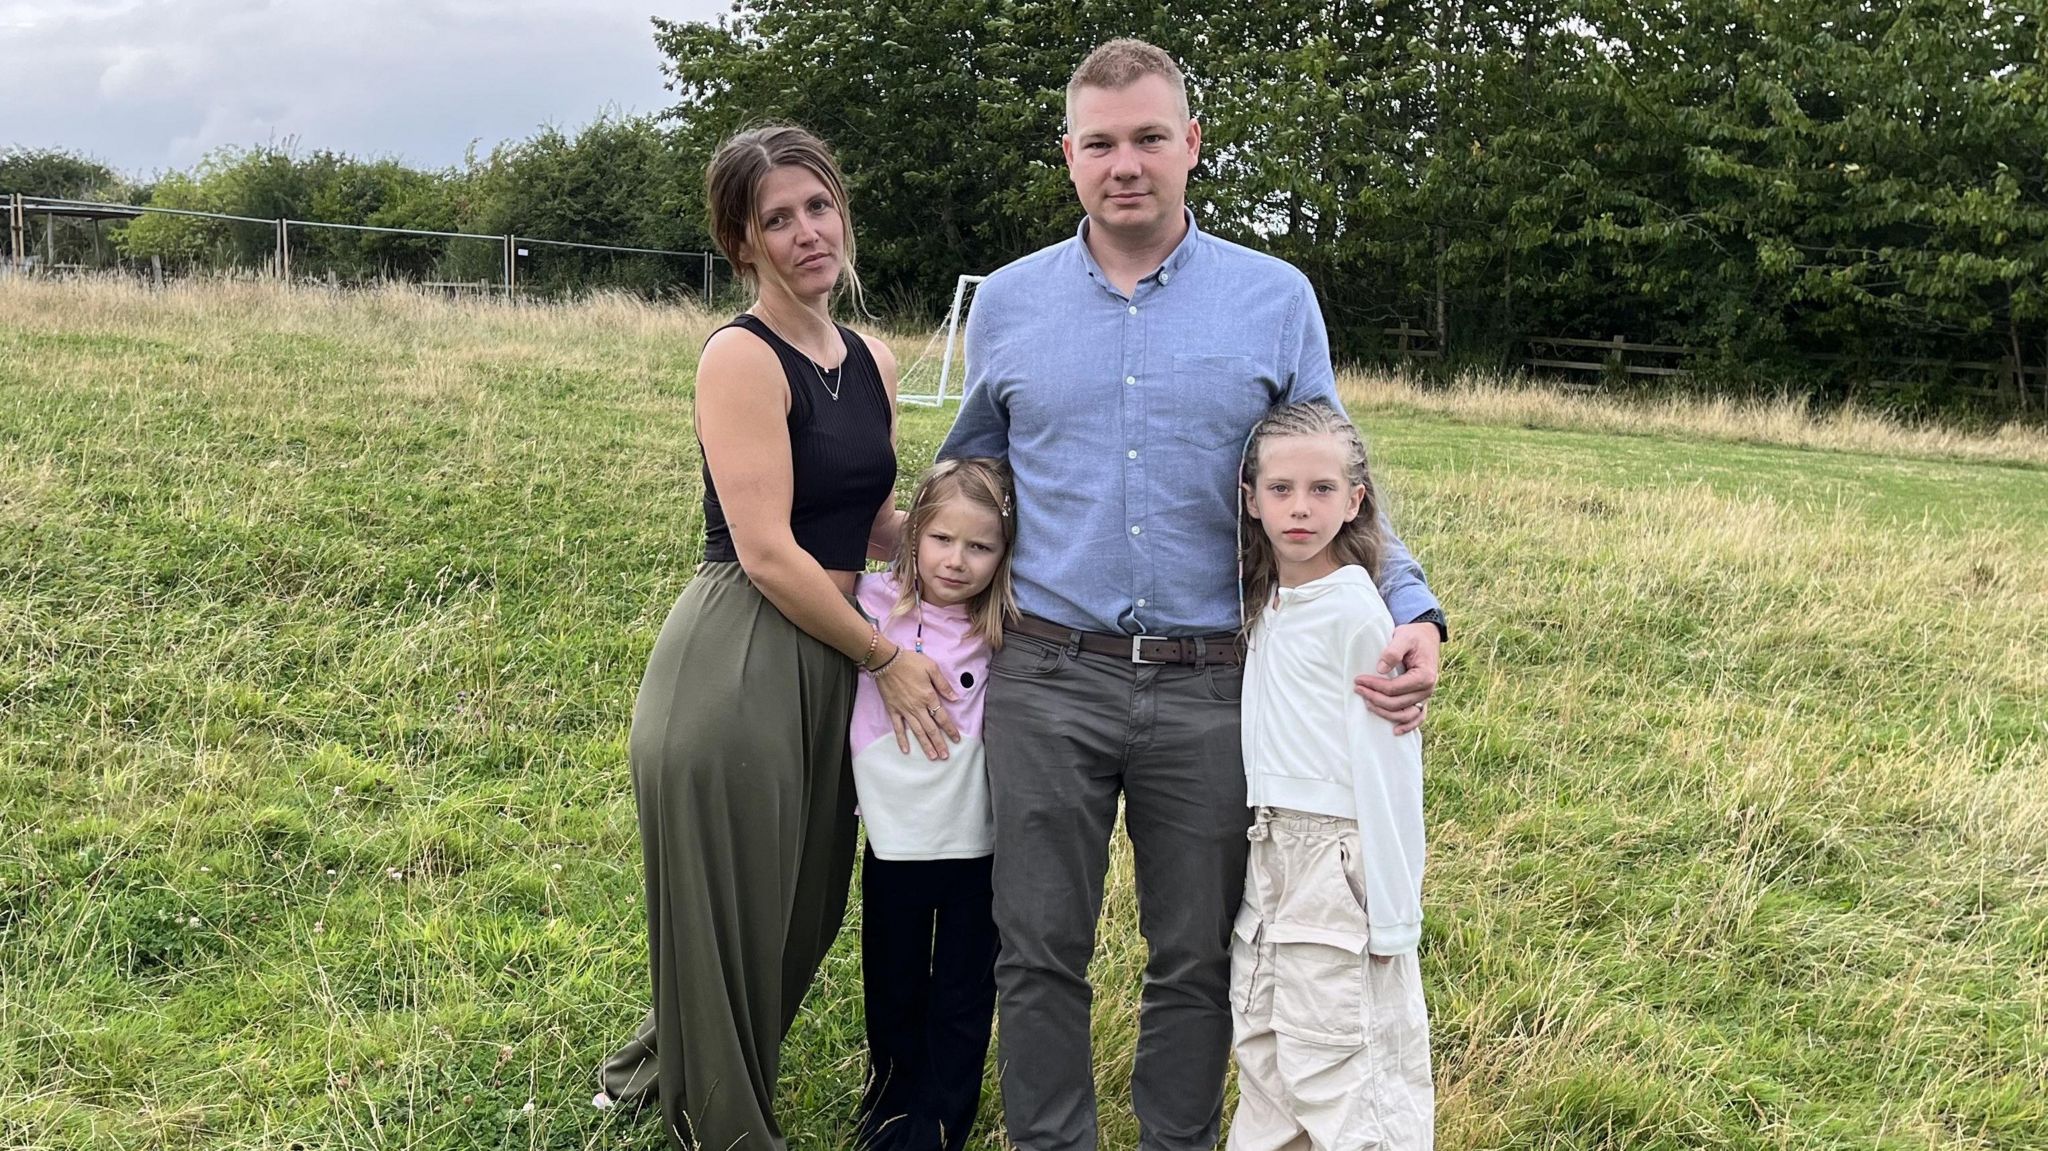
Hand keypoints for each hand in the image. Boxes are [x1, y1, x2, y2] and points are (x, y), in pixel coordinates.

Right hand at [876, 648, 960, 759]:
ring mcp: (904, 710)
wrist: (886, 661)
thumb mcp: (931, 668)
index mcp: (929, 697)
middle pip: (931, 729)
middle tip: (945, 756)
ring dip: (925, 745)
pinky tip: (906, 750)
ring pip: (917, 732)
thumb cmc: (910, 662)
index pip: (942, 717)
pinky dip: (902, 740)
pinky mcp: (893, 710)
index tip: (957, 739)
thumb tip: (955, 698)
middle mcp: (917, 707)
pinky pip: (898, 728)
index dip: (950, 729)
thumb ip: (943, 685)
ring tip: (932, 757)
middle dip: (939, 743)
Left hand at [1355, 621, 1440, 735]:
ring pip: (1404, 715)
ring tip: (1367, 703)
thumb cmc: (1413, 637)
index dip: (1374, 686)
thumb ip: (1392, 651)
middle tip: (1357, 689)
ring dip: (1384, 713)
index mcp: (1424, 675)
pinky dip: (1407, 726)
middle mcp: (1427, 690)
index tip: (1358, 679)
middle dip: (1374, 698)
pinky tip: (1395, 731)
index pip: (1394, 688)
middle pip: (1397, 703)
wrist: (1426, 638)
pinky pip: (1418, 718)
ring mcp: (1426, 697)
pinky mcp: (1422, 700)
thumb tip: (1380, 669)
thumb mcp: (1403, 637)